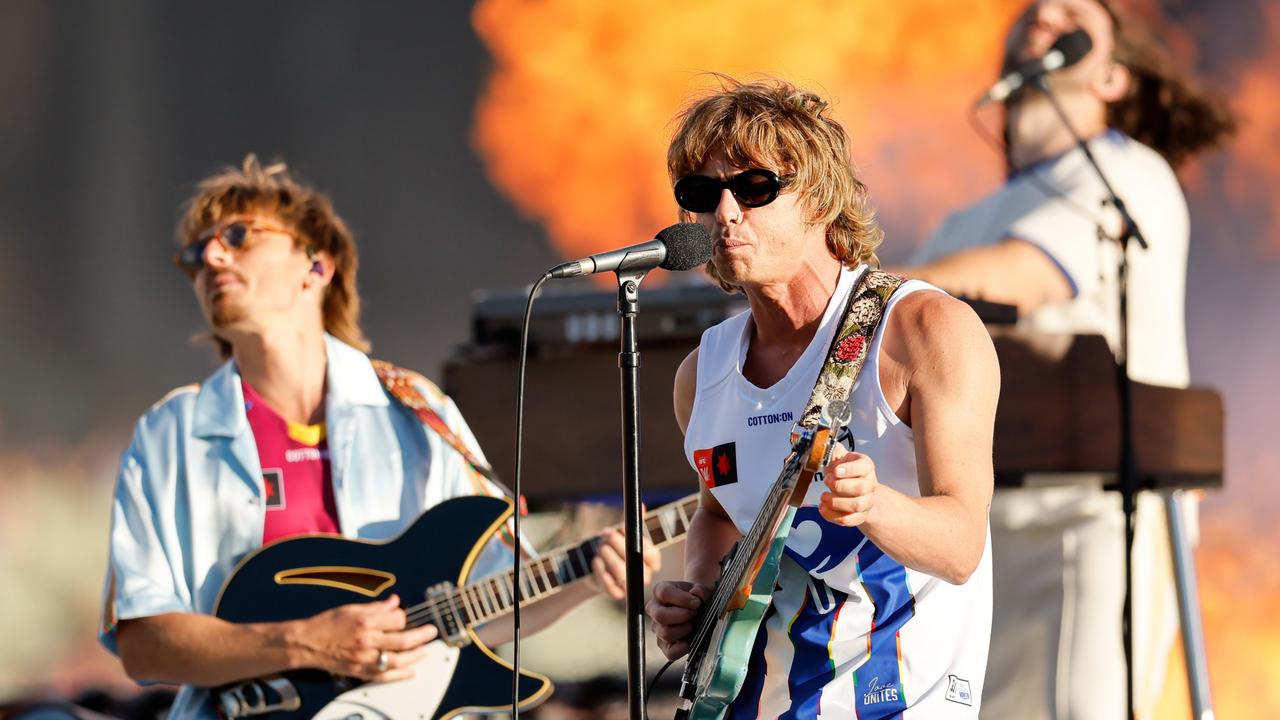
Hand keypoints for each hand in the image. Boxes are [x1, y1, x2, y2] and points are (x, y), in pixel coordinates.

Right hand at [294, 594, 437, 681]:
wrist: (306, 643)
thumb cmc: (326, 624)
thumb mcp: (351, 608)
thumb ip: (376, 607)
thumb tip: (394, 602)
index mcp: (365, 622)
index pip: (396, 619)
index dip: (404, 617)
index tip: (405, 616)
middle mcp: (366, 641)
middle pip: (402, 641)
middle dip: (421, 636)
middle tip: (431, 632)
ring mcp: (363, 658)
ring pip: (396, 661)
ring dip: (415, 656)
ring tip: (426, 651)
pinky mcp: (359, 671)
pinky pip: (384, 676)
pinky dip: (400, 675)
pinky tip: (411, 672)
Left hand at [589, 527, 661, 600]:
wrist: (600, 567)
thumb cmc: (616, 549)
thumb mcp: (624, 535)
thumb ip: (633, 524)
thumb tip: (640, 506)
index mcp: (652, 561)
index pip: (652, 554)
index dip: (641, 543)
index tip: (626, 530)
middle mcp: (644, 575)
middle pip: (634, 561)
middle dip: (618, 543)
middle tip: (607, 533)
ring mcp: (631, 586)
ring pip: (621, 572)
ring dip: (608, 556)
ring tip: (601, 546)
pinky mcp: (617, 594)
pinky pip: (609, 585)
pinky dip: (601, 571)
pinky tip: (596, 561)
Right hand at [645, 581, 709, 659]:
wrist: (699, 608)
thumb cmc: (697, 597)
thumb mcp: (701, 590)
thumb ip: (701, 590)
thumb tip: (697, 593)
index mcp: (660, 591)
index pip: (664, 593)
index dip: (682, 599)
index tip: (696, 602)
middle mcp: (654, 609)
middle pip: (661, 615)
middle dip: (682, 616)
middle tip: (695, 614)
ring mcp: (657, 628)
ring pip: (666, 633)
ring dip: (684, 630)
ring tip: (693, 625)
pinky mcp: (664, 645)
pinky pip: (670, 652)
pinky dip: (684, 647)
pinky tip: (691, 639)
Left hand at [819, 447, 879, 526]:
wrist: (853, 488)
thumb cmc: (845, 472)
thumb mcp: (840, 457)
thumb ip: (832, 450)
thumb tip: (823, 444)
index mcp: (865, 466)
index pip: (864, 466)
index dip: (849, 469)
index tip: (836, 470)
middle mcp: (869, 484)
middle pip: (862, 488)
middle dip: (840, 486)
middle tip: (827, 482)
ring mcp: (866, 501)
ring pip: (857, 505)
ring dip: (836, 502)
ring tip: (824, 497)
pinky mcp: (859, 516)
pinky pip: (849, 520)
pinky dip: (833, 516)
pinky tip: (824, 508)